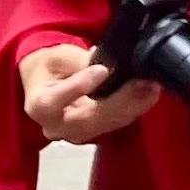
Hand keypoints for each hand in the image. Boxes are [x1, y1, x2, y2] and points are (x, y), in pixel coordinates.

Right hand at [19, 42, 161, 145]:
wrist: (48, 82)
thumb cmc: (49, 67)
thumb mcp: (58, 56)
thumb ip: (77, 61)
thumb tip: (104, 63)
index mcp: (39, 105)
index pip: (54, 102)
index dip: (78, 86)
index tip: (101, 70)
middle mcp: (56, 126)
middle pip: (88, 118)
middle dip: (119, 100)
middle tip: (142, 82)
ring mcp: (76, 133)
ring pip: (107, 123)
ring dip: (133, 105)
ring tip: (151, 86)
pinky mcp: (95, 133)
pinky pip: (117, 123)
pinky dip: (135, 108)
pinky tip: (149, 93)